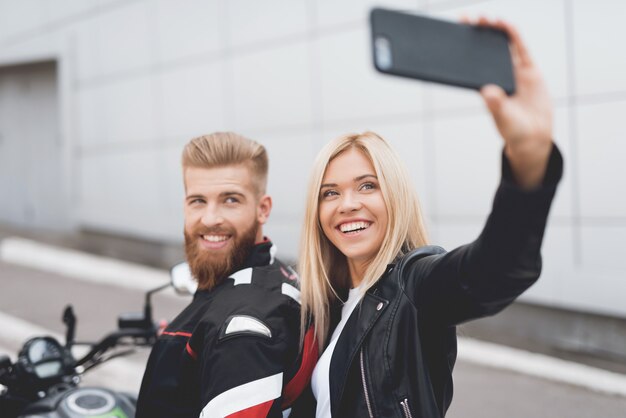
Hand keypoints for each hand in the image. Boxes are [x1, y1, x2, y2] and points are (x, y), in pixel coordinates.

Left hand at [466, 17, 553, 188]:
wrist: (536, 136)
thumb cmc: (513, 129)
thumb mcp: (503, 118)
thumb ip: (497, 105)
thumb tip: (487, 92)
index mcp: (484, 87)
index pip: (469, 64)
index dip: (461, 50)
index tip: (450, 36)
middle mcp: (497, 76)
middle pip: (484, 50)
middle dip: (475, 33)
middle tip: (465, 19)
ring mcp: (513, 71)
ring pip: (501, 45)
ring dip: (493, 29)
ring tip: (483, 18)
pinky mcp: (529, 70)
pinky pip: (521, 48)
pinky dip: (513, 35)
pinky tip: (504, 24)